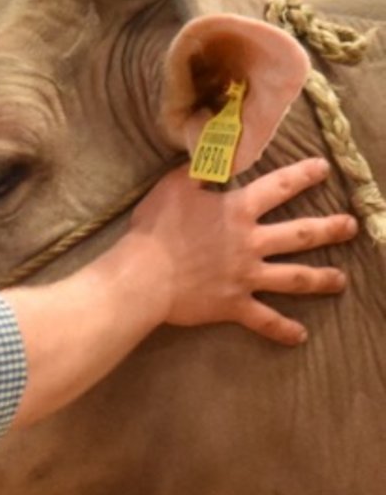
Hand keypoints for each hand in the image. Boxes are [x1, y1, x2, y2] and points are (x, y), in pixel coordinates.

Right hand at [131, 156, 354, 344]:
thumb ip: (197, 172)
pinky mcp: (235, 305)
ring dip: (321, 279)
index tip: (323, 168)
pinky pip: (265, 319)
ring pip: (294, 278)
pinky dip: (282, 329)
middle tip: (350, 227)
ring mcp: (246, 277)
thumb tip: (212, 158)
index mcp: (237, 212)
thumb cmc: (155, 230)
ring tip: (341, 280)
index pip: (278, 187)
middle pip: (299, 235)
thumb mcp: (172, 187)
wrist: (143, 277)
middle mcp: (251, 243)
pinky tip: (300, 336)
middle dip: (329, 229)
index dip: (302, 175)